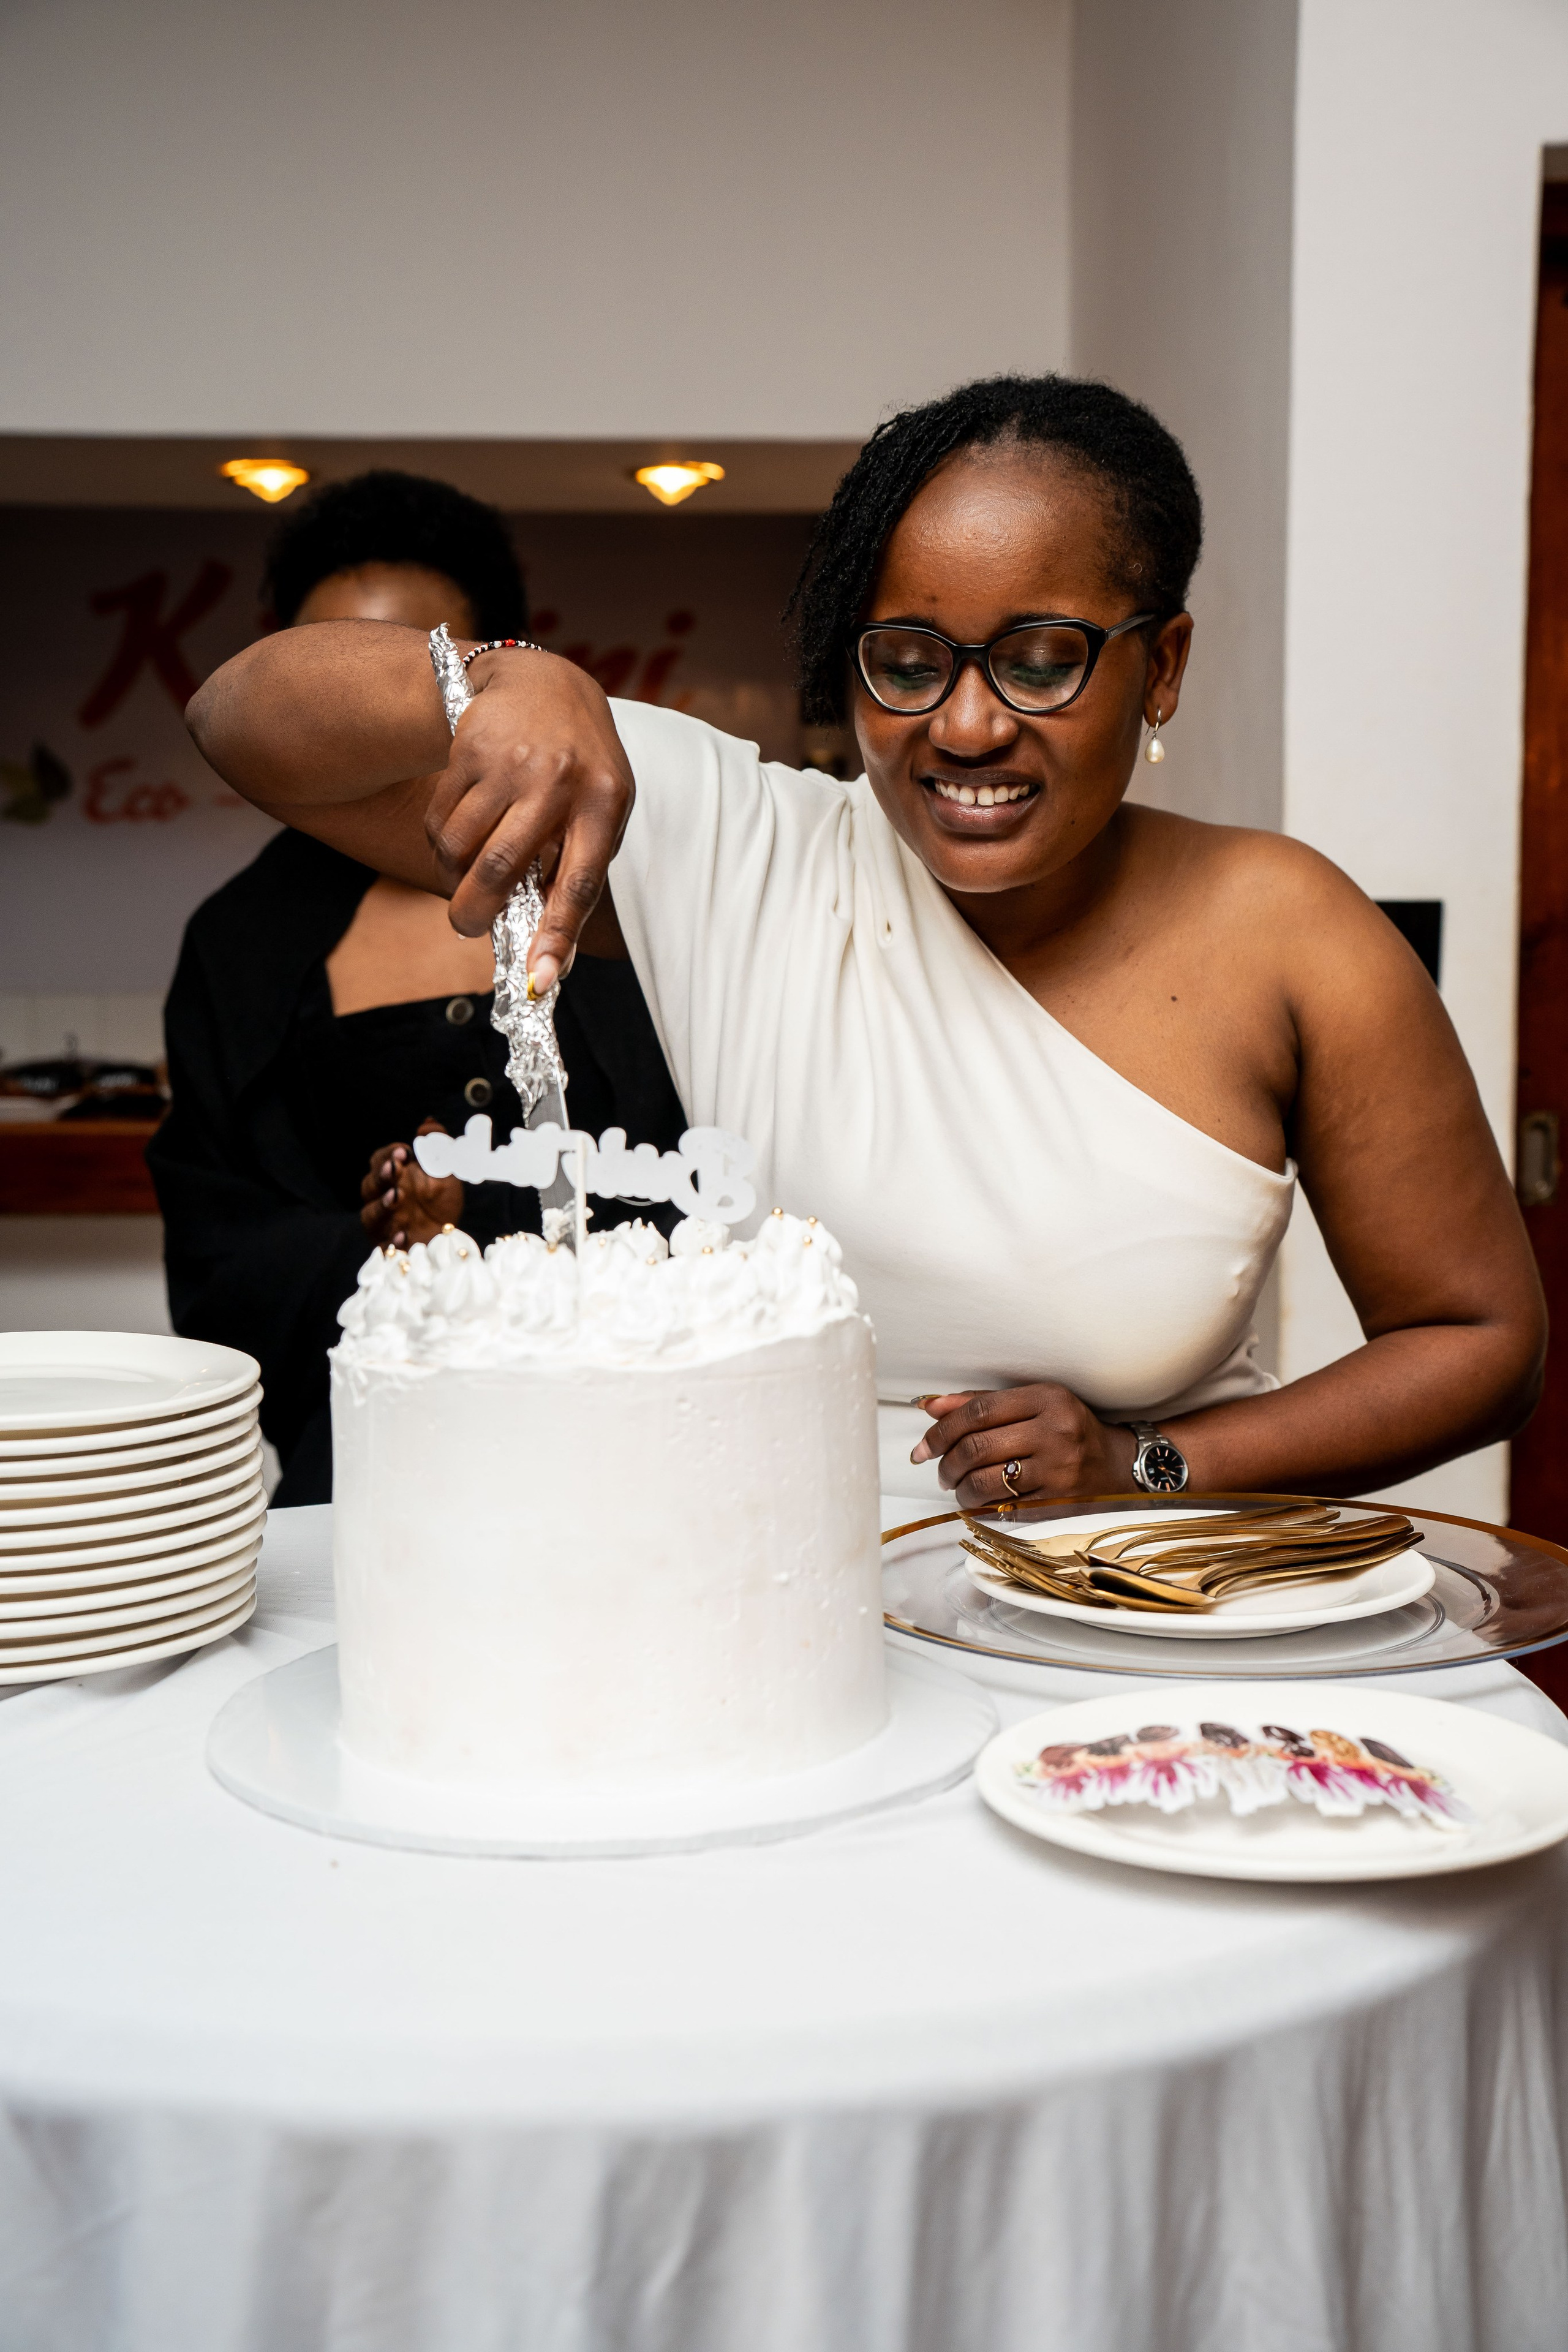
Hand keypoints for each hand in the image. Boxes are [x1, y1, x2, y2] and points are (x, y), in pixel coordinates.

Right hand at [359, 1120, 463, 1249]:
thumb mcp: (446, 1172)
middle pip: (369, 1184)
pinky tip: (404, 1234)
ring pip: (370, 1213)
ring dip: (383, 1204)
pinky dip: (393, 1239)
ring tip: (398, 1196)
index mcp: (392, 1176)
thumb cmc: (441, 1202)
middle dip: (382, 1175)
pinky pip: (383, 1244)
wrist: (448, 1239)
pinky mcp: (386, 1247)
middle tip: (396, 1169)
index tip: (405, 1151)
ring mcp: (381, 1223)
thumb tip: (428, 1122)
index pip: (380, 1160)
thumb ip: (438, 1146)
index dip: (389, 1155)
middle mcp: (380, 1198)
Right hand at [424, 648, 634, 989]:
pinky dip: (442, 846)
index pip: (579, 882)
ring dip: (453, 878)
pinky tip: (457, 839)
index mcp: (604, 802)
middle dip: (475, 913)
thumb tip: (548, 944)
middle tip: (467, 927)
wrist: (543, 681)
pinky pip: (441, 820)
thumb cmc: (580, 762)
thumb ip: (579, 864)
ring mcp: (511, 763)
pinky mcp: (470, 750)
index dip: (557, 935)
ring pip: (461, 848)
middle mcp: (558, 780)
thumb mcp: (601, 805)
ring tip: (464, 877)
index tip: (540, 978)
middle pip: (501, 868)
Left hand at [911, 1385, 1137, 1509]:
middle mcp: (1055, 1432)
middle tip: (940, 1470)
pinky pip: (1004, 1507)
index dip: (942, 1428)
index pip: (979, 1410)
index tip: (924, 1445)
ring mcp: (1058, 1470)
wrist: (1117, 1466)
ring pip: (985, 1481)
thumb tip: (930, 1406)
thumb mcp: (1034, 1403)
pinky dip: (981, 1506)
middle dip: (946, 1462)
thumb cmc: (1068, 1430)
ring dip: (960, 1488)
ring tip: (958, 1487)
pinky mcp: (1058, 1502)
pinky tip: (979, 1501)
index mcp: (1047, 1398)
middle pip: (977, 1447)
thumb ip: (982, 1402)